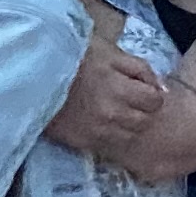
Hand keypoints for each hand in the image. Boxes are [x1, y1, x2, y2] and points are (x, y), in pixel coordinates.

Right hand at [40, 39, 165, 158]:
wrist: (34, 74)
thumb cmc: (73, 57)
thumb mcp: (109, 51)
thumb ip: (140, 69)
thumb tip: (161, 89)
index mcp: (119, 88)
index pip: (154, 102)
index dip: (151, 94)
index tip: (140, 89)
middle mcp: (111, 113)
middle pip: (144, 121)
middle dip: (141, 111)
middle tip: (127, 101)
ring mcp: (97, 130)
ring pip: (129, 136)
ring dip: (127, 125)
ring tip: (113, 112)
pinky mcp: (83, 141)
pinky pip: (109, 145)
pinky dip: (110, 135)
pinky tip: (101, 123)